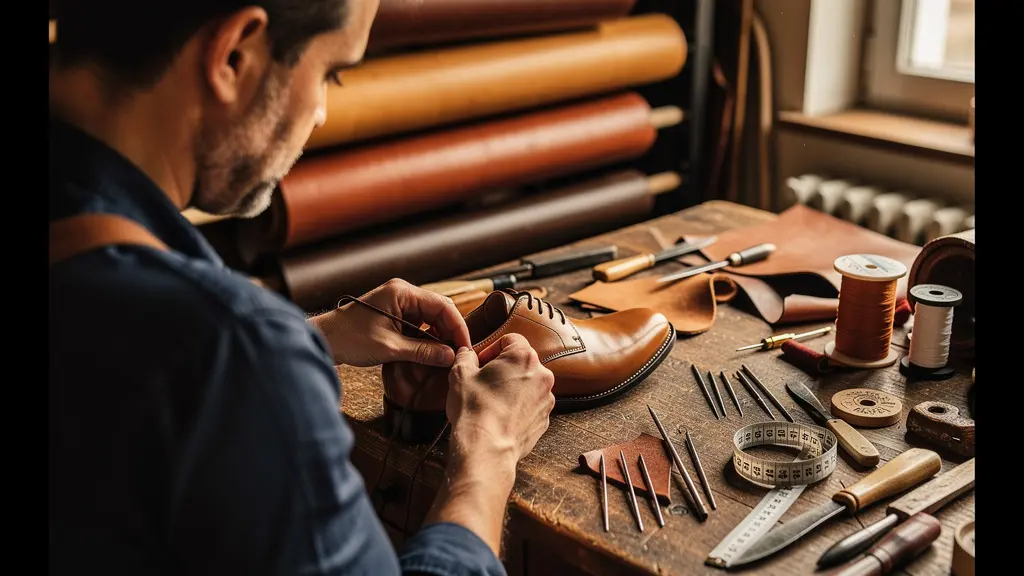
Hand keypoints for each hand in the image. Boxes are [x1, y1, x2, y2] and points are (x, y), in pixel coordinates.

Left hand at [312, 278, 471, 367]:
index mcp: (402, 292)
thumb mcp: (390, 347)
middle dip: (450, 332)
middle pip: (439, 310)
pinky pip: (419, 325)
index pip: (442, 305)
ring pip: (430, 319)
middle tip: (458, 354)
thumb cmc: (349, 338)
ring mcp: (399, 304)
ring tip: (446, 357)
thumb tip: (450, 356)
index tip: (465, 346)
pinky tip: (431, 353)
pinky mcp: (395, 315)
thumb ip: (423, 351)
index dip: (457, 326)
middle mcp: (403, 294)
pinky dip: (427, 339)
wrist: (324, 340)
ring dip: (439, 337)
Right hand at [421, 334, 554, 554]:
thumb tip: (466, 353)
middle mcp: (542, 374)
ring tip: (492, 402)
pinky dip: (519, 407)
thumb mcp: (460, 374)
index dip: (492, 349)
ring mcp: (546, 399)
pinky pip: (531, 405)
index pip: (510, 339)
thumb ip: (465, 356)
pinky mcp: (545, 419)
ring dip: (513, 388)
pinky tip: (501, 416)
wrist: (486, 448)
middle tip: (484, 382)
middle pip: (521, 362)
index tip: (481, 363)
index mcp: (523, 357)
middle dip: (503, 369)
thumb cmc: (474, 409)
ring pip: (528, 384)